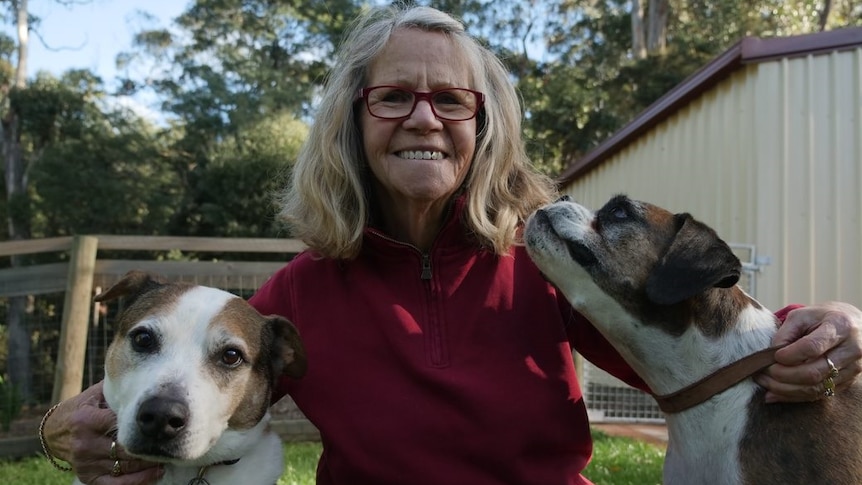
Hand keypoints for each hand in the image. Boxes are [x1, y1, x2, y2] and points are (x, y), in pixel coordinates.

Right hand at [44, 381, 161, 483]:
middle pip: (125, 448)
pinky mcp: (87, 476)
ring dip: (148, 464)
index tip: (163, 422)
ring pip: (124, 466)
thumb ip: (117, 388)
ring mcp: (85, 462)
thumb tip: (146, 372)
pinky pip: (115, 484)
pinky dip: (137, 481)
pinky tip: (155, 474)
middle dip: (150, 447)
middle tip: (172, 442)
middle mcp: (85, 443)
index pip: (119, 424)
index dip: (143, 425)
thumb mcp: (95, 394)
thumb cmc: (83, 408)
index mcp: (86, 420)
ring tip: (168, 456)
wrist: (55, 432)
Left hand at [756, 301, 861, 402]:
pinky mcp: (848, 382)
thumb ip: (786, 333)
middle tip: (762, 373)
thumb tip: (771, 356)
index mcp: (840, 326)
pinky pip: (819, 395)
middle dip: (783, 376)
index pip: (812, 347)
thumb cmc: (822, 318)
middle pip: (814, 372)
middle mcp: (852, 349)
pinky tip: (774, 394)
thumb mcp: (802, 315)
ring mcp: (853, 368)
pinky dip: (794, 397)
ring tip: (764, 383)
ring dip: (785, 390)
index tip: (773, 356)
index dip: (789, 355)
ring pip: (816, 388)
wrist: (852, 325)